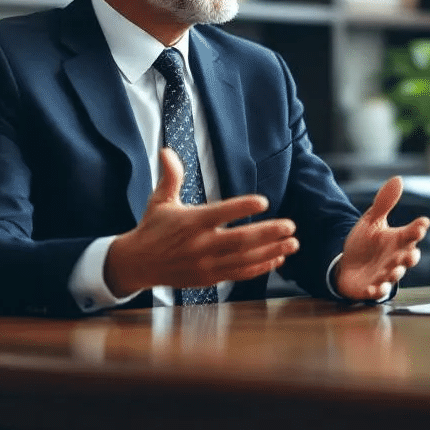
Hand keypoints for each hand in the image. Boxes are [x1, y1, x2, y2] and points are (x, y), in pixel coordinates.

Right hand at [104, 148, 299, 296]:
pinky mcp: (209, 278)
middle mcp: (200, 245)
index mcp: (190, 222)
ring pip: (244, 259)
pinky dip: (260, 267)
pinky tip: (277, 259)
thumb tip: (167, 151)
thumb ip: (171, 176)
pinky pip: (239, 273)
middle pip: (240, 241)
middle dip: (268, 233)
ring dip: (271, 251)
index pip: (220, 213)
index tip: (264, 201)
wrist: (137, 264)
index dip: (242, 207)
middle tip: (290, 226)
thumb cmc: (153, 228)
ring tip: (292, 243)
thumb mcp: (160, 200)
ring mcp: (206, 264)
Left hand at [335, 175, 429, 300]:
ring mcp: (385, 274)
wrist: (347, 264)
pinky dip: (376, 291)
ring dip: (395, 273)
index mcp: (398, 240)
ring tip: (393, 270)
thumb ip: (384, 202)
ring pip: (395, 275)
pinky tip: (372, 288)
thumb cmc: (365, 242)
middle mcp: (395, 258)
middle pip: (408, 258)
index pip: (412, 233)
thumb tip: (397, 179)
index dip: (418, 229)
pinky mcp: (373, 287)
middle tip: (411, 253)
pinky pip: (377, 291)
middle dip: (410, 257)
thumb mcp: (372, 220)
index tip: (422, 223)